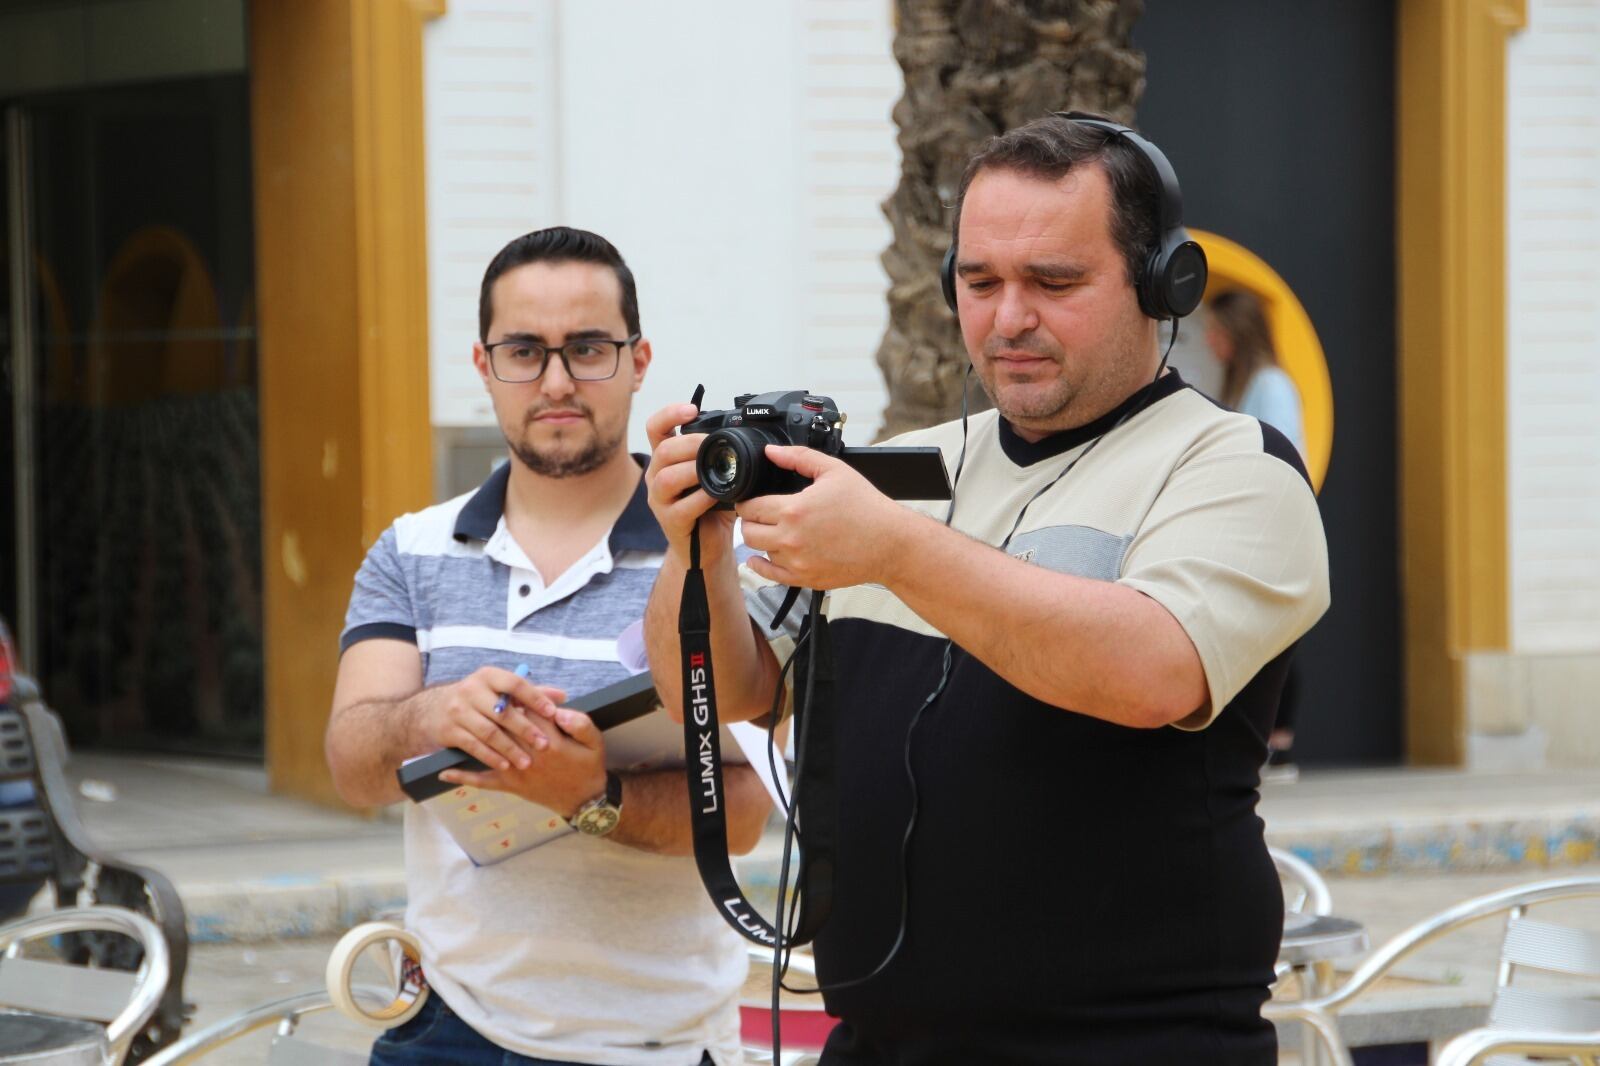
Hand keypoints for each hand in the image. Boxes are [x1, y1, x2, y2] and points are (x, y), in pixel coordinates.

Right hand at [415, 666, 565, 772]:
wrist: (434, 710)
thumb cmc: (479, 699)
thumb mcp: (500, 690)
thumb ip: (531, 693)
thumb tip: (562, 696)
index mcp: (489, 676)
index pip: (515, 683)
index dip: (535, 698)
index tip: (552, 713)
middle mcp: (471, 689)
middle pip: (503, 711)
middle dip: (525, 729)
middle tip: (544, 744)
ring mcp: (458, 710)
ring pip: (489, 732)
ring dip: (510, 748)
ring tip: (527, 761)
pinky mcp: (449, 730)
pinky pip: (474, 746)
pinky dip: (491, 756)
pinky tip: (506, 765)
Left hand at [438, 707, 606, 818]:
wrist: (584, 800)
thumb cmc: (588, 766)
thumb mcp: (594, 741)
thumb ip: (580, 723)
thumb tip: (559, 711)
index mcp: (552, 742)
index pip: (530, 712)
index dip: (522, 698)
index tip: (515, 688)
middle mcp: (530, 756)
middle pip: (505, 726)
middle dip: (497, 711)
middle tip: (490, 698)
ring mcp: (517, 772)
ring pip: (490, 748)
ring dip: (476, 734)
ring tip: (462, 718)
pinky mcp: (511, 785)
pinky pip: (483, 781)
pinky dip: (463, 777)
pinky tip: (444, 772)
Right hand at [644, 402, 737, 565]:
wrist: (710, 546)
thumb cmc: (713, 508)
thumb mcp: (715, 475)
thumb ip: (719, 455)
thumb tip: (743, 433)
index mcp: (666, 460)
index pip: (656, 429)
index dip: (670, 414)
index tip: (691, 409)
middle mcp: (657, 477)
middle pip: (663, 450)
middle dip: (691, 444)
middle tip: (713, 445)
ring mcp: (660, 501)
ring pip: (666, 478)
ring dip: (693, 470)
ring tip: (714, 470)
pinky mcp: (670, 522)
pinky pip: (682, 506)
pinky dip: (701, 498)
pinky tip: (716, 496)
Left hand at [737, 445, 919, 589]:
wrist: (889, 543)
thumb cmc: (866, 507)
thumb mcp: (834, 471)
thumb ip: (799, 457)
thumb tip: (772, 452)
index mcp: (794, 510)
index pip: (750, 508)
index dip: (748, 501)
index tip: (753, 500)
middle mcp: (790, 538)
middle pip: (748, 531)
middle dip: (751, 520)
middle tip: (760, 515)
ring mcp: (796, 561)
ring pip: (758, 551)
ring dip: (762, 540)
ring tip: (774, 530)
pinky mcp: (804, 578)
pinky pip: (769, 574)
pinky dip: (761, 565)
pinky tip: (762, 557)